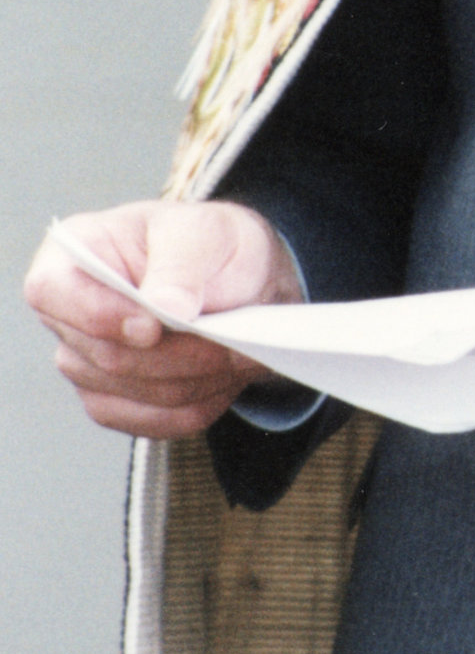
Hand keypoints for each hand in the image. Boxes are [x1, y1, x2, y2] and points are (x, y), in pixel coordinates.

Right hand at [24, 201, 303, 435]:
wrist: (236, 277)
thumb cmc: (208, 244)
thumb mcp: (206, 232)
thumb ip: (180, 267)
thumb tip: (164, 308)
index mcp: (71, 253)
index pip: (52, 291)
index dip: (101, 316)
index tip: (153, 327)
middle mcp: (66, 314)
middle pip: (108, 355)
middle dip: (179, 353)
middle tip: (234, 341)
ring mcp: (84, 363)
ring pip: (140, 392)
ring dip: (199, 378)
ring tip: (243, 353)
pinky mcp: (113, 402)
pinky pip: (156, 420)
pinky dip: (201, 402)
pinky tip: (226, 376)